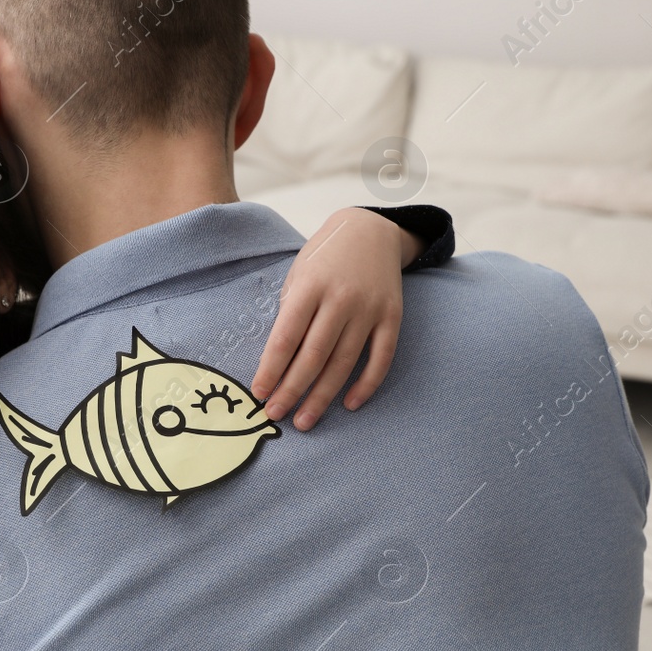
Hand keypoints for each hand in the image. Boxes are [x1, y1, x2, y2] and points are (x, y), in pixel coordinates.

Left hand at [252, 208, 418, 431]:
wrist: (371, 231)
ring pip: (344, 362)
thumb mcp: (299, 274)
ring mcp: (369, 309)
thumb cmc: (325, 258)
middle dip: (292, 390)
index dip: (271, 369)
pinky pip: (381, 357)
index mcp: (310, 286)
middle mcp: (341, 298)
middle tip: (276, 414)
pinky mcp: (392, 317)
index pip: (286, 337)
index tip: (259, 393)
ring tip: (304, 420)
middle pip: (314, 356)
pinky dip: (366, 384)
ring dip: (322, 396)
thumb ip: (290, 312)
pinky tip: (349, 404)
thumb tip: (279, 360)